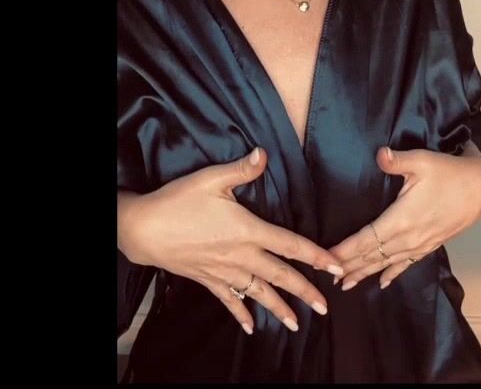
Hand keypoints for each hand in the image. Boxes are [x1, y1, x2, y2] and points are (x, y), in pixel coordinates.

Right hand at [117, 147, 344, 334]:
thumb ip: (241, 170)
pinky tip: (250, 326)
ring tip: (296, 323)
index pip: (290, 244)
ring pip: (258, 292)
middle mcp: (240, 255)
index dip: (316, 256)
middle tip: (325, 306)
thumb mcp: (209, 179)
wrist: (144, 229)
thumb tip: (264, 154)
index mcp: (247, 230)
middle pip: (280, 275)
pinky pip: (228, 300)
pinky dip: (240, 313)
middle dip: (305, 291)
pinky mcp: (208, 279)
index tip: (336, 267)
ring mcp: (224, 271)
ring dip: (278, 308)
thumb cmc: (177, 201)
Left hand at [329, 143, 480, 290]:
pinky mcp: (429, 245)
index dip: (344, 251)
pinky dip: (392, 274)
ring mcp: (419, 244)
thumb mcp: (423, 161)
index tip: (324, 260)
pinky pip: (406, 264)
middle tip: (324, 275)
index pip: (365, 240)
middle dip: (347, 266)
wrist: (480, 189)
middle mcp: (408, 238)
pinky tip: (382, 283)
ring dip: (365, 273)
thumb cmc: (450, 173)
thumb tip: (380, 154)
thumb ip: (397, 161)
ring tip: (345, 284)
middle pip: (371, 256)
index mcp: (401, 219)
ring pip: (386, 263)